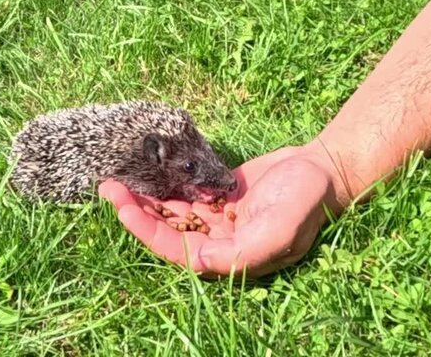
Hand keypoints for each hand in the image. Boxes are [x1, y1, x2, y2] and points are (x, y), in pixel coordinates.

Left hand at [98, 146, 343, 277]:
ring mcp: (215, 220)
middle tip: (111, 190)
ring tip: (117, 182)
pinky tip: (143, 176)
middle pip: (167, 233)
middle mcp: (218, 242)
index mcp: (230, 257)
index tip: (125, 211)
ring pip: (170, 215)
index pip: (180, 252)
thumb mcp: (281, 227)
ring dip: (144, 201)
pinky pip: (182, 197)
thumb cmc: (305, 200)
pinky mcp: (214, 199)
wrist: (320, 170)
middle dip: (137, 214)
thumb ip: (245, 250)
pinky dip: (162, 189)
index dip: (150, 234)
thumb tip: (201, 260)